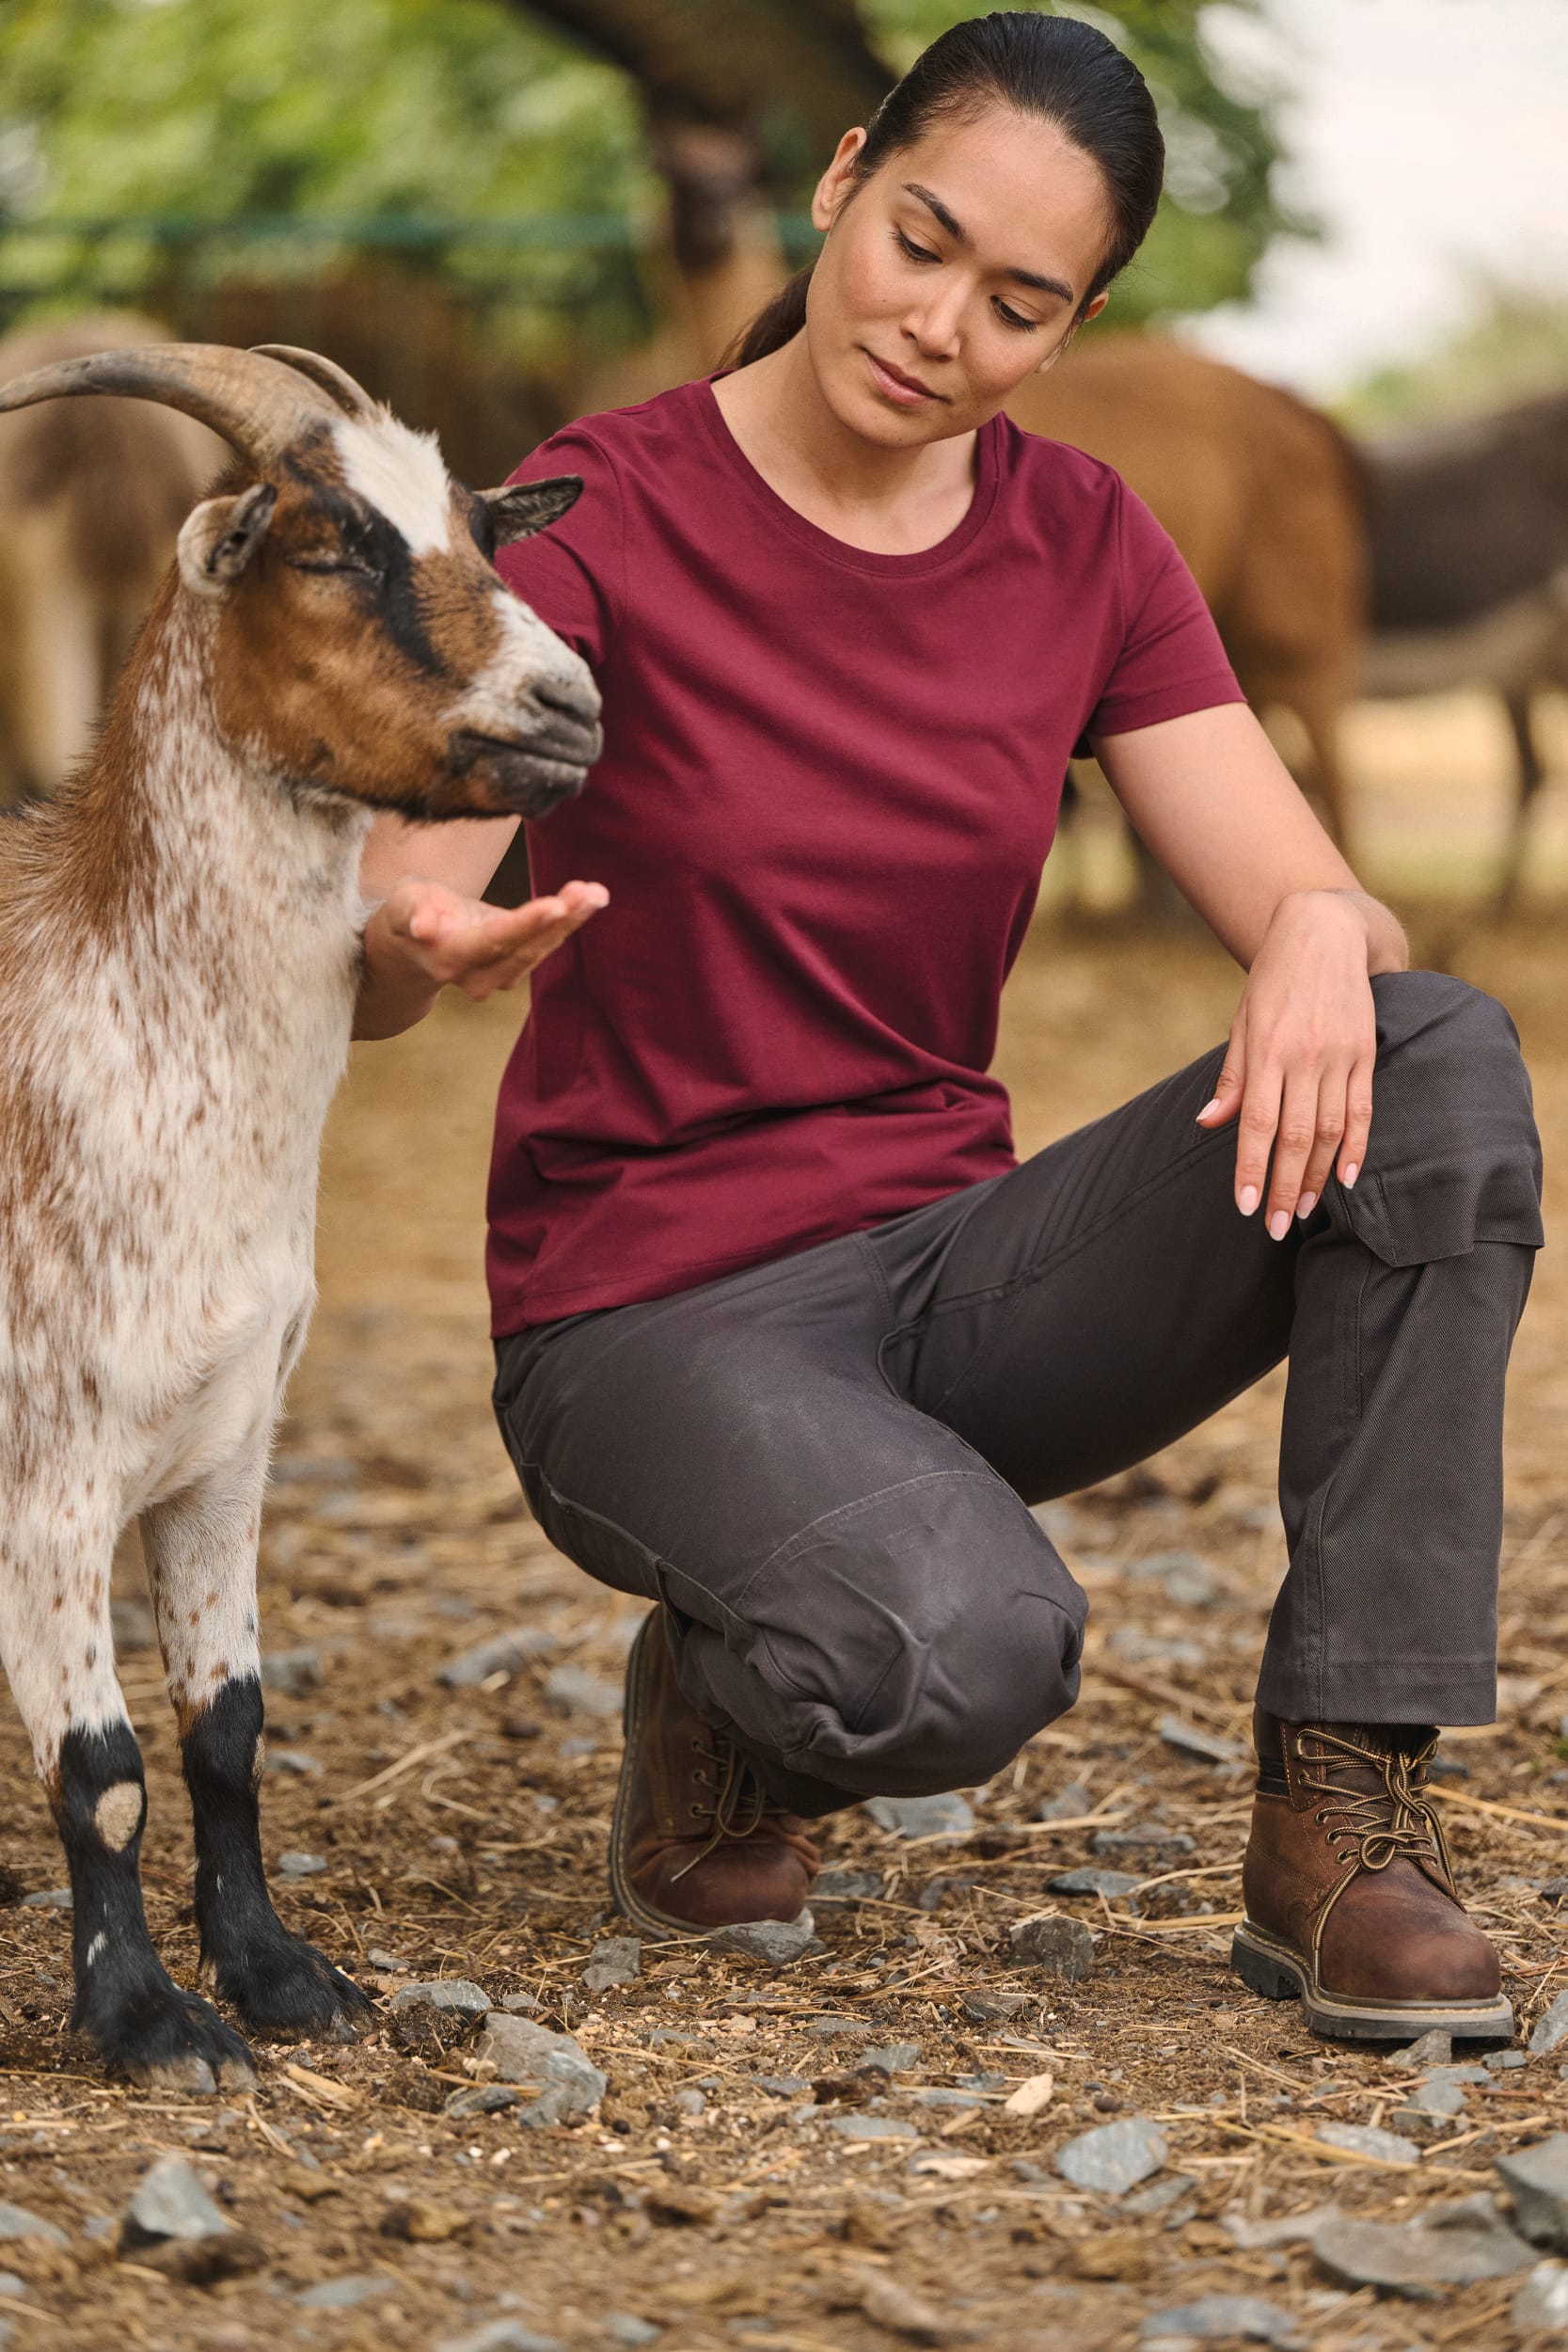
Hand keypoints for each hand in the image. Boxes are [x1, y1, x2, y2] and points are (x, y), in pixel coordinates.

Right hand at [378, 873, 606, 1001]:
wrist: (414, 944)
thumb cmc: (410, 913)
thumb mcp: (402, 904)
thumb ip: (411, 913)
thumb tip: (424, 928)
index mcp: (449, 957)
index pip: (494, 941)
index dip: (525, 924)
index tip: (556, 905)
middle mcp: (477, 977)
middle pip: (525, 948)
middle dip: (562, 919)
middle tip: (591, 893)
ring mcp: (500, 978)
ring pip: (541, 948)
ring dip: (572, 920)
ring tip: (596, 892)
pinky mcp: (516, 968)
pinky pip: (546, 944)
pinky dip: (569, 921)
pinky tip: (589, 897)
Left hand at [1195, 890, 1377, 1235]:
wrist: (1325, 931)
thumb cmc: (1273, 980)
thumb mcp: (1242, 1020)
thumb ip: (1232, 1075)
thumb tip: (1209, 1123)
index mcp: (1266, 1050)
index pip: (1257, 1123)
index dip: (1250, 1168)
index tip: (1244, 1206)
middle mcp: (1304, 1056)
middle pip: (1296, 1136)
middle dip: (1283, 1187)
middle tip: (1275, 1227)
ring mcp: (1339, 1055)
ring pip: (1330, 1129)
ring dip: (1317, 1176)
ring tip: (1303, 1211)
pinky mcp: (1365, 1052)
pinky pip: (1363, 1109)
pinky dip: (1357, 1146)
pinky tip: (1348, 1178)